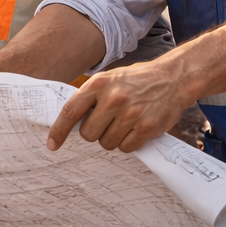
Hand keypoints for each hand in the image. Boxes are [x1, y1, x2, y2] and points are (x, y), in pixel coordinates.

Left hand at [46, 59, 193, 153]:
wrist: (173, 78)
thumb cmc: (137, 80)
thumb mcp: (110, 78)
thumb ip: (91, 96)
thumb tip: (70, 121)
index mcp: (98, 84)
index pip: (71, 112)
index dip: (59, 131)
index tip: (52, 145)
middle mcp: (113, 99)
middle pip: (88, 134)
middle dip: (94, 132)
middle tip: (106, 122)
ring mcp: (131, 114)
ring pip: (107, 143)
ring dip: (112, 138)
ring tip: (124, 123)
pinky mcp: (147, 127)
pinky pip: (126, 148)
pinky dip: (128, 143)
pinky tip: (136, 129)